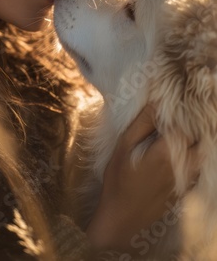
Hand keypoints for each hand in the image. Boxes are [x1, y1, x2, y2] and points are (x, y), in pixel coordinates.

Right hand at [85, 104, 199, 253]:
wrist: (122, 219)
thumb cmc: (118, 180)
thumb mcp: (123, 146)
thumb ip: (142, 123)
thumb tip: (157, 102)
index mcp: (167, 151)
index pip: (186, 123)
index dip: (182, 111)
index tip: (174, 102)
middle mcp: (183, 164)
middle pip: (198, 137)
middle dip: (191, 123)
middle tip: (179, 114)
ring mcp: (187, 178)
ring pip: (202, 152)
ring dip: (194, 139)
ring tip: (180, 130)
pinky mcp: (186, 188)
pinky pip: (198, 166)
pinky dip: (194, 154)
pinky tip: (180, 149)